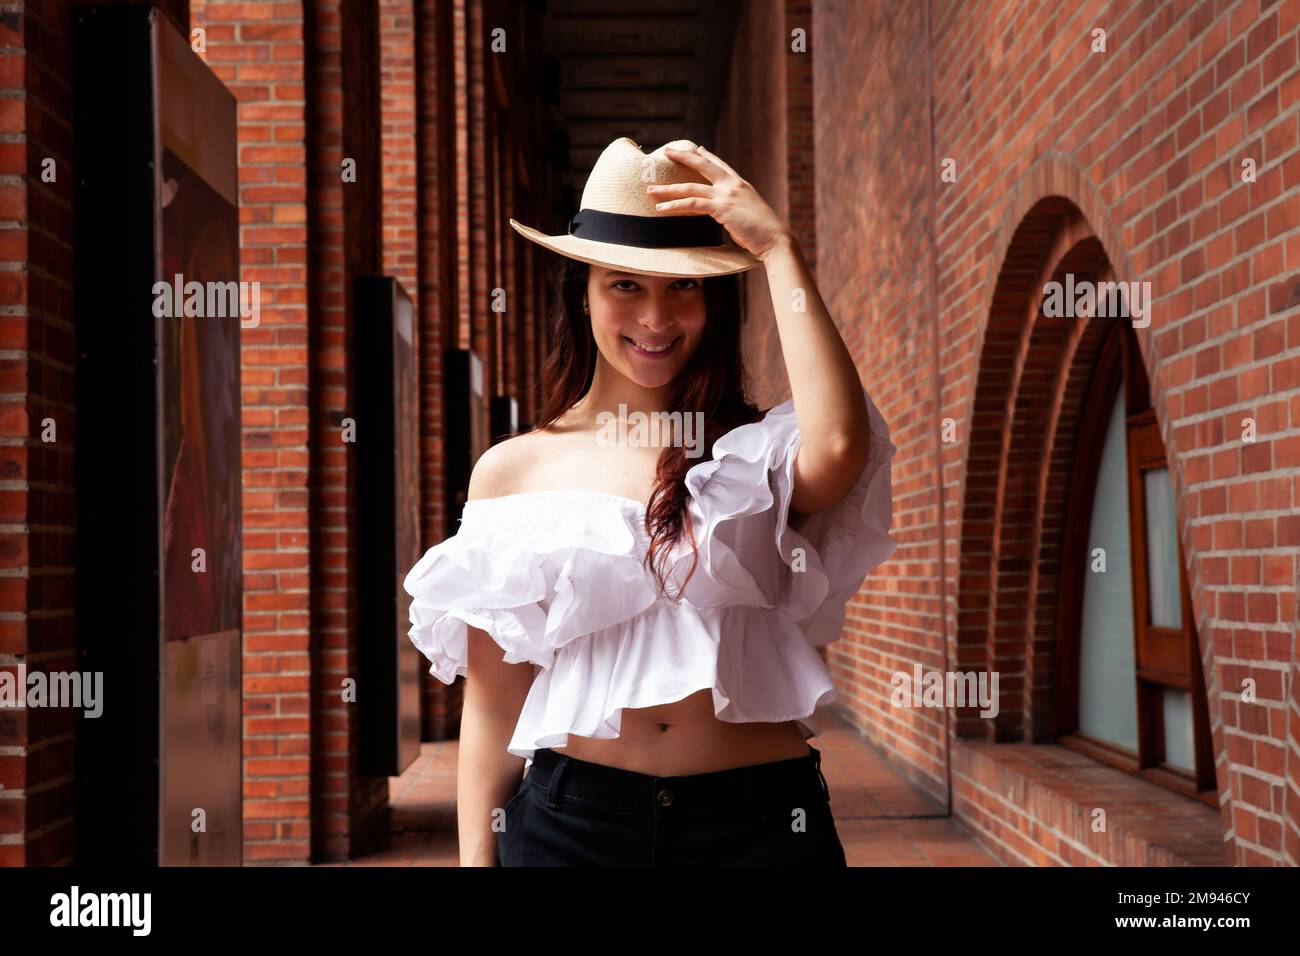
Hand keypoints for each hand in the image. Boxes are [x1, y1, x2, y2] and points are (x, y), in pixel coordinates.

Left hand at [648, 145, 791, 259]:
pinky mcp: (721, 208)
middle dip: (683, 157)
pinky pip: (692, 204)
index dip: (708, 156)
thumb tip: (729, 218)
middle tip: (667, 151)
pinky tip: (661, 209)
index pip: (721, 165)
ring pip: (690, 187)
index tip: (697, 149)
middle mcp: (733, 185)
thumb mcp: (749, 216)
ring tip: (650, 190)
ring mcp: (727, 195)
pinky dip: (674, 206)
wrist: (776, 239)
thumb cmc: (765, 234)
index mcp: (741, 185)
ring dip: (668, 189)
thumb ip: (736, 212)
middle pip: (703, 165)